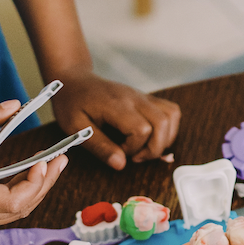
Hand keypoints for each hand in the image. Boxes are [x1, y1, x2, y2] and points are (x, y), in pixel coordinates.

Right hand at [0, 99, 67, 230]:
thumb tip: (15, 104)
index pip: (14, 201)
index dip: (36, 183)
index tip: (46, 162)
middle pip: (20, 209)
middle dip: (43, 185)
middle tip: (60, 161)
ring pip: (13, 214)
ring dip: (34, 192)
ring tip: (50, 168)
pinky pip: (2, 213)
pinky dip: (18, 197)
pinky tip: (29, 178)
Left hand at [51, 69, 180, 169]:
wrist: (74, 80)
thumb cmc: (71, 103)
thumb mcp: (76, 128)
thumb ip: (99, 147)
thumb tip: (121, 164)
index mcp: (116, 105)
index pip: (142, 129)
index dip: (134, 148)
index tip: (119, 152)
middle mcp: (134, 98)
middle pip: (163, 123)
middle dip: (154, 147)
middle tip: (135, 156)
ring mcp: (143, 96)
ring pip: (172, 115)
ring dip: (165, 138)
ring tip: (145, 147)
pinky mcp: (146, 99)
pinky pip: (170, 111)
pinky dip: (168, 128)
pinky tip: (151, 137)